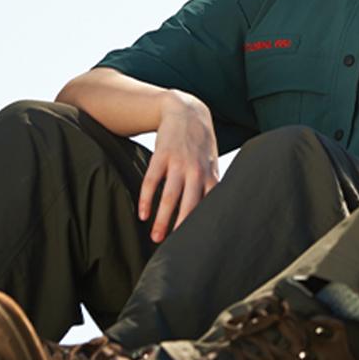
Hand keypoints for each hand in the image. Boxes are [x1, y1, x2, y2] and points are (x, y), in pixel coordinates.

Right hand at [136, 91, 220, 242]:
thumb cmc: (201, 143)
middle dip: (181, 227)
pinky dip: (146, 198)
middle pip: (190, 205)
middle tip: (173, 248)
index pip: (209, 205)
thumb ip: (212, 185)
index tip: (200, 243)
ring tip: (155, 237)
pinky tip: (142, 214)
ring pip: (170, 196)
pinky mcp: (161, 155)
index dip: (205, 224)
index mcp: (211, 174)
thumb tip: (215, 212)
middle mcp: (197, 170)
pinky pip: (152, 180)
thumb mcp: (212, 162)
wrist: (186, 111)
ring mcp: (179, 162)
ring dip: (162, 219)